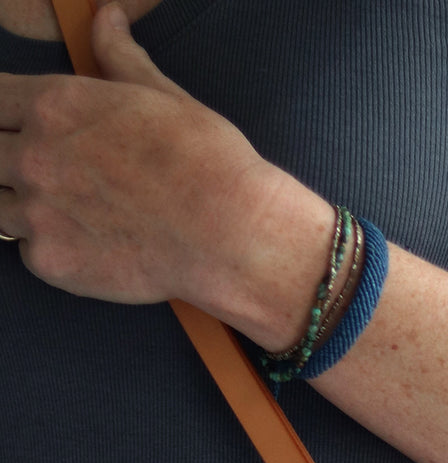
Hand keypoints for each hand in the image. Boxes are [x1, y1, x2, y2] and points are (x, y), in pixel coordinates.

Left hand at [0, 1, 275, 305]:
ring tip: (67, 214)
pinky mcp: (52, 262)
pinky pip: (27, 254)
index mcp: (54, 104)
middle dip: (8, 161)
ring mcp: (37, 212)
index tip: (16, 130)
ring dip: (22, 208)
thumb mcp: (165, 97)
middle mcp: (34, 155)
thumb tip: (107, 18)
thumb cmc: (209, 166)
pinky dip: (50, 251)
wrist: (234, 238)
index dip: (3, 116)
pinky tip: (89, 247)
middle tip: (51, 177)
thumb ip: (119, 57)